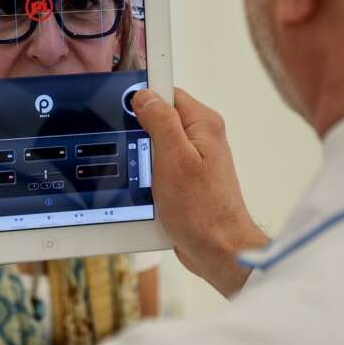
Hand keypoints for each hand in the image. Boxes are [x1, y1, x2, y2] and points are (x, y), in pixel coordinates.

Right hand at [135, 88, 267, 297]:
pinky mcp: (188, 181)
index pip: (167, 93)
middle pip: (159, 120)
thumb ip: (160, 121)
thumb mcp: (173, 159)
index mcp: (203, 124)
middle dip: (140, 133)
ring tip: (144, 178)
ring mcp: (195, 160)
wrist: (219, 251)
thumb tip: (144, 95)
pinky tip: (147, 192)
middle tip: (136, 153)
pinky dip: (149, 177)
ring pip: (156, 146)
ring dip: (143, 159)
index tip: (125, 112)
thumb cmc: (202, 210)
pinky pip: (160, 168)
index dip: (143, 100)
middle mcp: (202, 138)